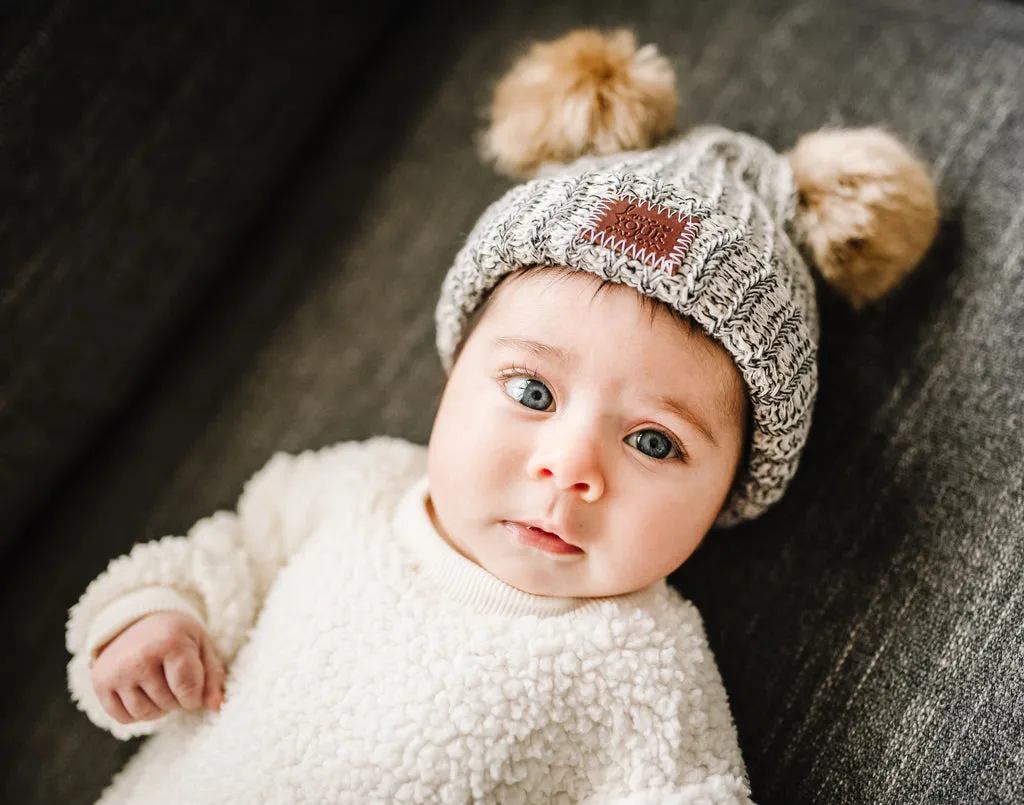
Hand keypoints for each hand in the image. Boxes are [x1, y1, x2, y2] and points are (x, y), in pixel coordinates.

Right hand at [91, 611, 225, 723]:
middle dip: (177, 700)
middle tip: (175, 680)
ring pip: (145, 714)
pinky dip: (137, 713)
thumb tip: (216, 706)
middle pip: (168, 703)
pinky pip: (123, 718)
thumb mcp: (201, 645)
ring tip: (161, 687)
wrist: (137, 620)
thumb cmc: (175, 634)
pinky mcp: (100, 683)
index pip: (188, 690)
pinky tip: (142, 692)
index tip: (194, 685)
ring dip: (158, 708)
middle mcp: (139, 657)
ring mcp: (117, 671)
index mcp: (169, 643)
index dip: (195, 695)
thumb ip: (213, 676)